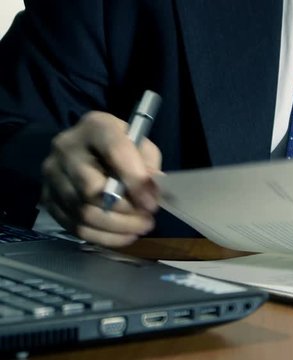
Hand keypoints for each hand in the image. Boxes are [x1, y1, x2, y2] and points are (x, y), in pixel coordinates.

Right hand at [41, 111, 161, 246]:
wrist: (88, 147)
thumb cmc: (122, 145)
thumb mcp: (141, 146)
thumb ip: (149, 165)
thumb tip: (151, 193)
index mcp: (95, 127)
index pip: (115, 152)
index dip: (136, 182)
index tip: (152, 204)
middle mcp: (66, 148)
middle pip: (92, 189)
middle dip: (125, 211)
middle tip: (147, 219)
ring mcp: (52, 174)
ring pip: (83, 212)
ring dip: (117, 227)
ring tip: (140, 228)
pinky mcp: (48, 197)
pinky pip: (74, 226)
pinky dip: (103, 237)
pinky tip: (124, 235)